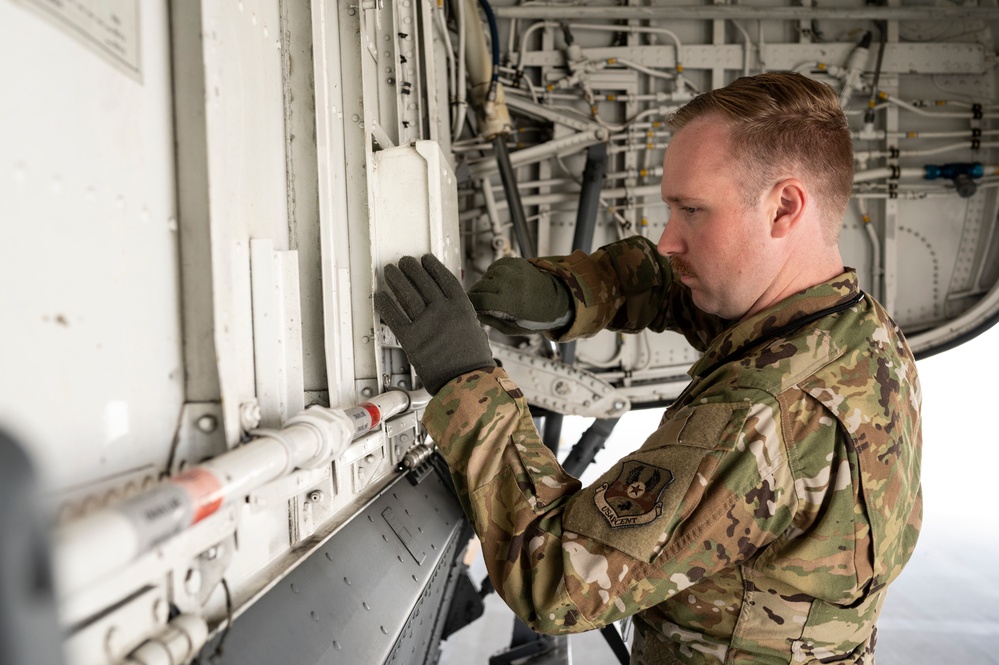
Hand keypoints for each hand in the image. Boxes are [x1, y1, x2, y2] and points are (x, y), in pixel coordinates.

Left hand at [374, 254, 494, 394]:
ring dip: (396, 279)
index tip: (426, 259)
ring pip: (407, 294)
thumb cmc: (473, 362)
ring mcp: (427, 324)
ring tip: (390, 271)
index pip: (444, 279)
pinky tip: (381, 296)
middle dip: (411, 269)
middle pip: (423, 282)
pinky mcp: (412, 339)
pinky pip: (394, 316)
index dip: (433, 267)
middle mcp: (443, 311)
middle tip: (403, 262)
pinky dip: (385, 304)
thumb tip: (450, 309)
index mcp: (461, 307)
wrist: (467, 381)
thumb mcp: (474, 330)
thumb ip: (460, 317)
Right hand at [467, 257, 572, 334]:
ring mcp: (512, 269)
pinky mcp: (514, 261)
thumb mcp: (513, 327)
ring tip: (497, 294)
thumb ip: (491, 321)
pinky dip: (494, 275)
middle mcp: (510, 281)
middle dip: (477, 295)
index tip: (469, 306)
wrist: (556, 298)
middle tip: (482, 303)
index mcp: (511, 301)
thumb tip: (475, 312)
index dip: (471, 303)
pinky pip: (494, 268)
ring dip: (486, 285)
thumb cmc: (536, 316)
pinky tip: (503, 284)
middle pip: (480, 286)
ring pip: (486, 276)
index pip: (479, 299)